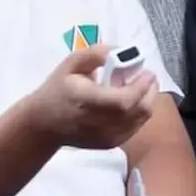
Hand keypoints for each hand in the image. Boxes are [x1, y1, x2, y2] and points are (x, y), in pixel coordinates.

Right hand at [33, 44, 157, 150]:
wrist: (45, 125)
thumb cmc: (58, 89)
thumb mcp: (72, 63)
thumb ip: (97, 54)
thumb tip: (123, 52)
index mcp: (87, 100)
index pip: (124, 99)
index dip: (141, 86)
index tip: (147, 72)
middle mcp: (99, 123)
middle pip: (138, 111)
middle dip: (150, 91)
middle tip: (148, 77)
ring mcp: (107, 137)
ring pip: (141, 120)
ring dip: (147, 101)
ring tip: (140, 87)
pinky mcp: (111, 144)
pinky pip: (135, 128)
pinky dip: (139, 113)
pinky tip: (131, 102)